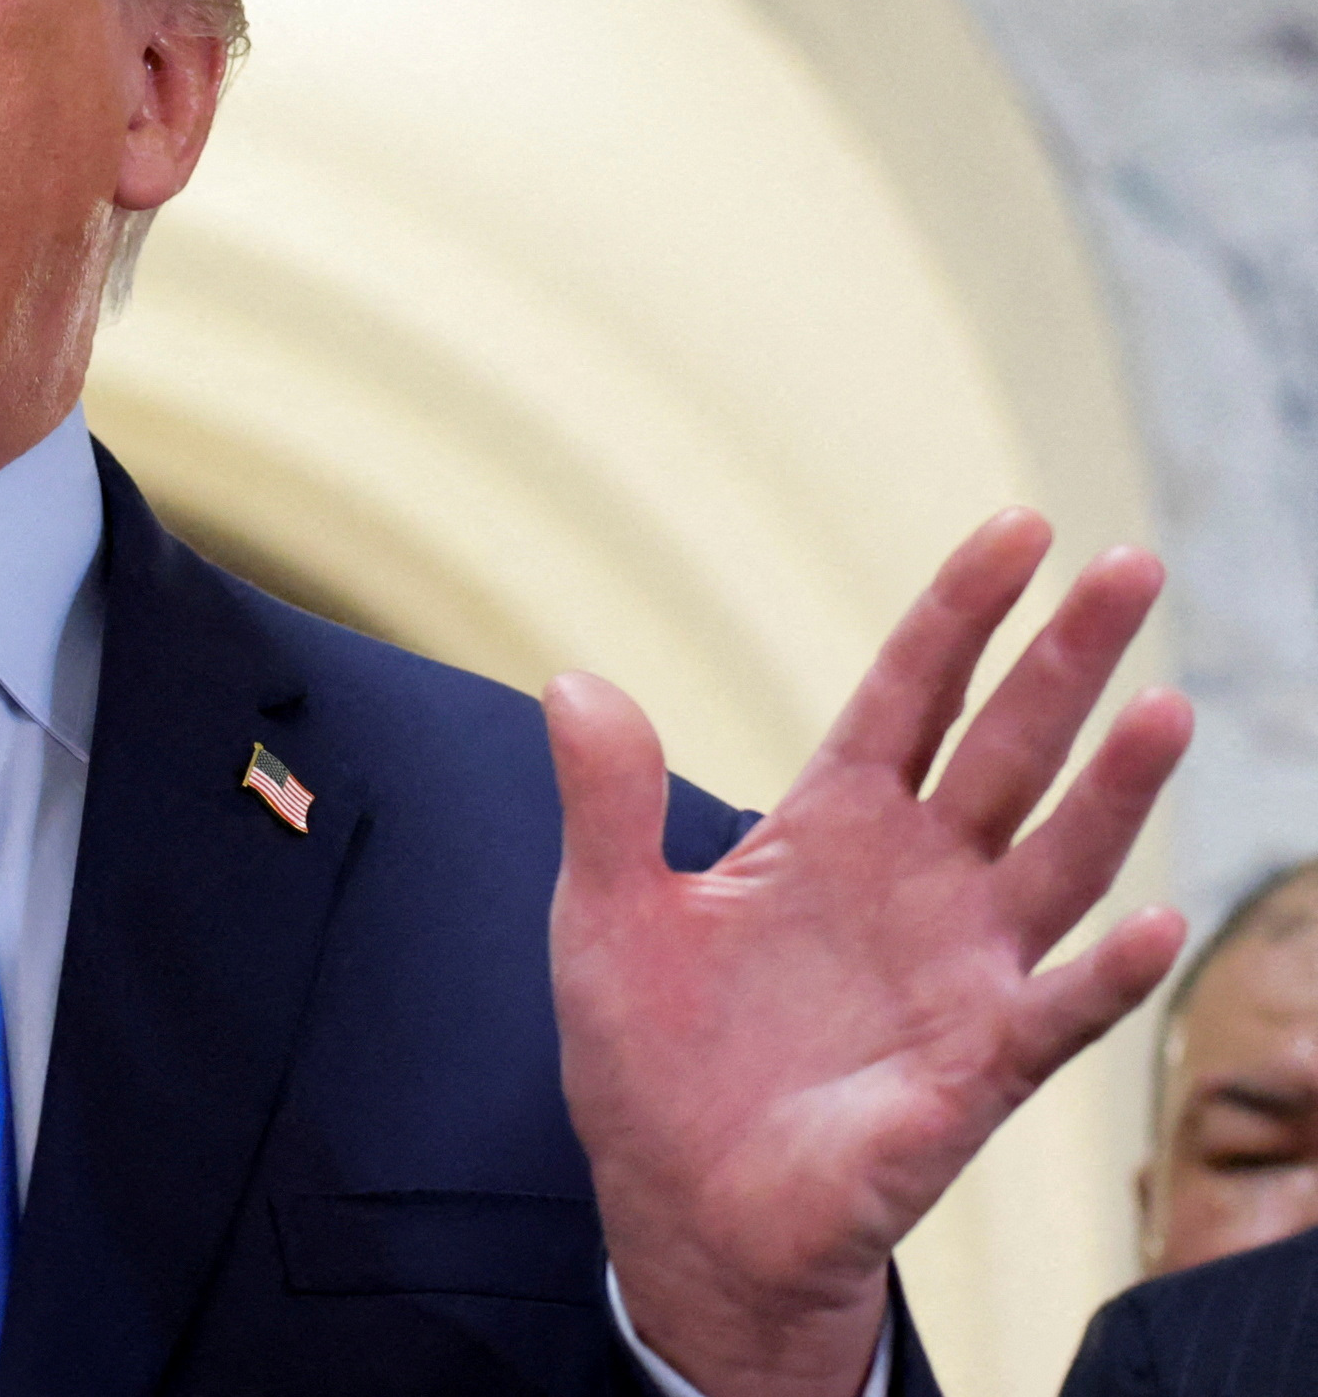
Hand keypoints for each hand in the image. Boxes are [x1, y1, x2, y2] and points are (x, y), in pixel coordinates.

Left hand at [547, 509, 1192, 1396]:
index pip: (911, 694)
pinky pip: (1057, 1012)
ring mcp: (958, 970)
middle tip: (1129, 565)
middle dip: (1067, 659)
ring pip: (1057, 859)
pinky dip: (1106, 973)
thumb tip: (573, 680)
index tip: (1019, 527)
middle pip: (1005, 747)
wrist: (680, 1209)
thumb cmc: (652, 1059)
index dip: (962, 612)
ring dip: (1113, 790)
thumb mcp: (606, 913)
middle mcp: (914, 881)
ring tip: (1163, 707)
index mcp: (829, 827)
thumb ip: (606, 800)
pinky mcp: (975, 1070)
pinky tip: (1154, 923)